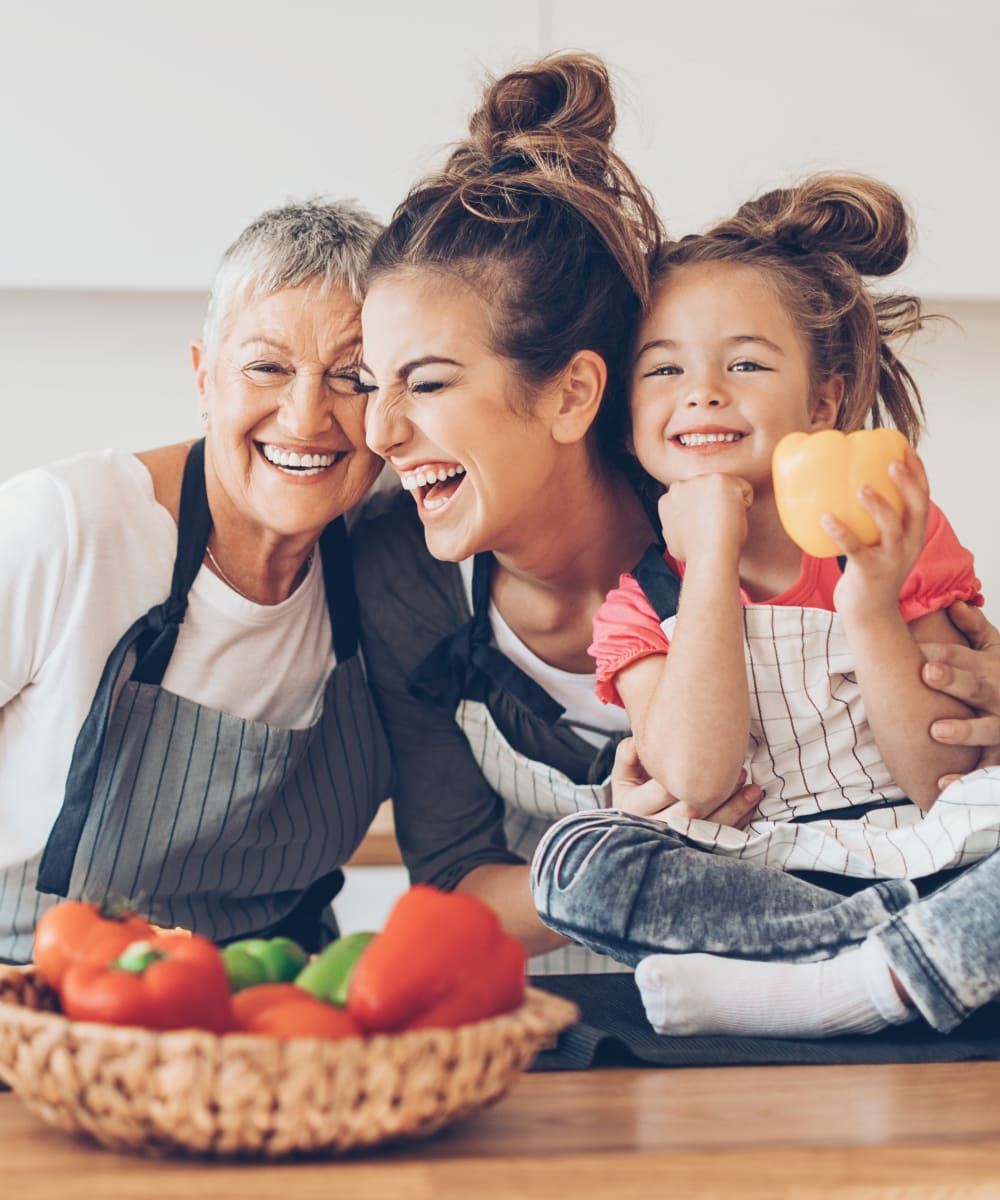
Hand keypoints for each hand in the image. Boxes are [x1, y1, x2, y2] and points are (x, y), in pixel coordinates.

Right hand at [610, 736, 760, 828]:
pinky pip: (720, 840)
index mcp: (634, 807)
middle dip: (717, 790)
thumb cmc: (634, 790)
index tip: (711, 753)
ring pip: (709, 828)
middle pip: (690, 812)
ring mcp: (675, 843)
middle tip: (739, 769)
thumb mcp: (623, 772)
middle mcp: (654, 828)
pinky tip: (751, 805)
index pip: (664, 789)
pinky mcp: (694, 849)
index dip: (687, 772)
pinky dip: (739, 822)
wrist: (634, 824)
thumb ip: (628, 754)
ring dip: (735, 808)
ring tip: (753, 789)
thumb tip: (637, 743)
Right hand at [657, 474, 751, 563]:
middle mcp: (681, 486)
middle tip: (715, 526)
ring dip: (729, 505)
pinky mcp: (721, 480)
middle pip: (708, 491)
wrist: (708, 555)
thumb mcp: (673, 540)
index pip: (693, 499)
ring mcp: (700, 480)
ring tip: (723, 524)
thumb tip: (682, 526)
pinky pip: (744, 490)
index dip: (703, 514)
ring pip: (726, 489)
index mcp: (668, 500)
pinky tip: (733, 519)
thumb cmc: (694, 554)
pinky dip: (745, 506)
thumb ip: (676, 525)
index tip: (705, 527)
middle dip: (714, 504)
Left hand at [824, 448, 928, 621]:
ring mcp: (890, 560)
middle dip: (908, 483)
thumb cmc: (869, 573)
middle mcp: (907, 546)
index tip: (906, 449)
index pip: (923, 498)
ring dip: (879, 506)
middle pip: (916, 509)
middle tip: (892, 462)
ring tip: (861, 488)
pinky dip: (841, 532)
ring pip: (891, 529)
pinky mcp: (869, 574)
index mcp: (913, 535)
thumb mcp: (880, 544)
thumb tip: (845, 487)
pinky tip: (826, 518)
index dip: (918, 473)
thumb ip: (873, 521)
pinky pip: (855, 550)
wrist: (869, 615)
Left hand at [922, 602, 999, 785]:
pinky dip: (964, 779)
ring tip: (936, 730)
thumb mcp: (997, 652)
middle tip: (927, 673)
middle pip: (976, 687)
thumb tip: (955, 604)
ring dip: (964, 731)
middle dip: (954, 680)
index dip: (940, 653)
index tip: (915, 649)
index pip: (963, 658)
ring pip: (987, 730)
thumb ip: (976, 630)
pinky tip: (942, 784)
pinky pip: (986, 770)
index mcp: (990, 670)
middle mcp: (999, 697)